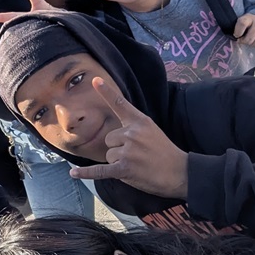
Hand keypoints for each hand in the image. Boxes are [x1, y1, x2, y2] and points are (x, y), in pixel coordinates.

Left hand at [69, 78, 188, 196]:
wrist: (181, 172)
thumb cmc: (166, 153)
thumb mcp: (152, 131)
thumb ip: (134, 127)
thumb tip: (115, 134)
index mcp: (140, 122)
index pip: (120, 104)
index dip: (106, 92)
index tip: (94, 80)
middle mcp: (132, 133)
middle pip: (109, 139)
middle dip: (118, 148)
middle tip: (137, 156)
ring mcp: (128, 151)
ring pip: (108, 155)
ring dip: (118, 162)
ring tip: (136, 165)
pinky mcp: (124, 169)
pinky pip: (100, 171)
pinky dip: (87, 173)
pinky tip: (74, 174)